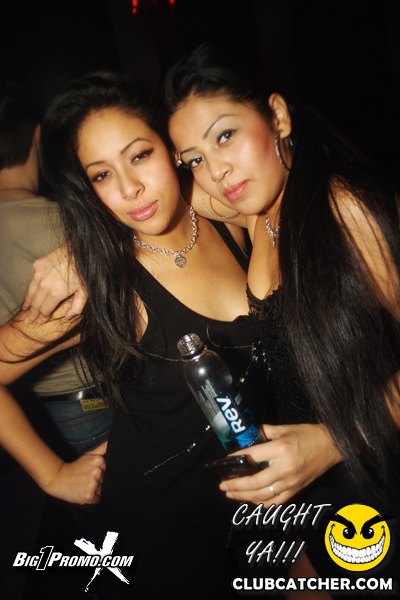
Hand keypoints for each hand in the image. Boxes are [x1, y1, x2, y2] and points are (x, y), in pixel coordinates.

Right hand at [23, 242, 86, 323]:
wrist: (79, 251)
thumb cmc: (84, 272)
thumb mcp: (85, 292)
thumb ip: (76, 307)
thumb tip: (67, 317)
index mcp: (55, 294)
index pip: (44, 310)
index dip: (42, 318)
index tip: (39, 322)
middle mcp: (44, 285)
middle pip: (35, 303)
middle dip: (31, 313)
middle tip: (27, 320)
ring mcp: (39, 274)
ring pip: (30, 292)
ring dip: (28, 301)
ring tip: (26, 308)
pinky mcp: (37, 265)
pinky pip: (32, 279)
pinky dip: (32, 287)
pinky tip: (31, 292)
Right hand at [43, 441, 106, 504]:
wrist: (58, 478)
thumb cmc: (75, 468)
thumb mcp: (88, 456)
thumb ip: (100, 450)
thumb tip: (109, 443)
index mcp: (99, 461)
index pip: (108, 471)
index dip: (100, 474)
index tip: (90, 473)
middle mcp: (97, 472)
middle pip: (106, 481)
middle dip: (98, 483)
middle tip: (86, 480)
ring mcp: (93, 483)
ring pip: (102, 491)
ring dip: (95, 491)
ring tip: (84, 486)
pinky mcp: (89, 495)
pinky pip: (97, 499)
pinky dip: (92, 498)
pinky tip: (83, 492)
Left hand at [219, 423, 341, 507]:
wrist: (332, 446)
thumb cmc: (308, 435)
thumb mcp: (285, 428)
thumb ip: (265, 432)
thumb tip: (249, 434)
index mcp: (281, 449)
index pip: (252, 456)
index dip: (236, 460)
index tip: (225, 462)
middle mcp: (285, 468)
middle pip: (254, 482)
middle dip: (236, 485)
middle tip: (223, 485)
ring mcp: (291, 482)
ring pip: (263, 495)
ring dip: (244, 496)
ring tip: (231, 494)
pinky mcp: (296, 490)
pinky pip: (275, 502)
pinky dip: (261, 503)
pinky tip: (251, 500)